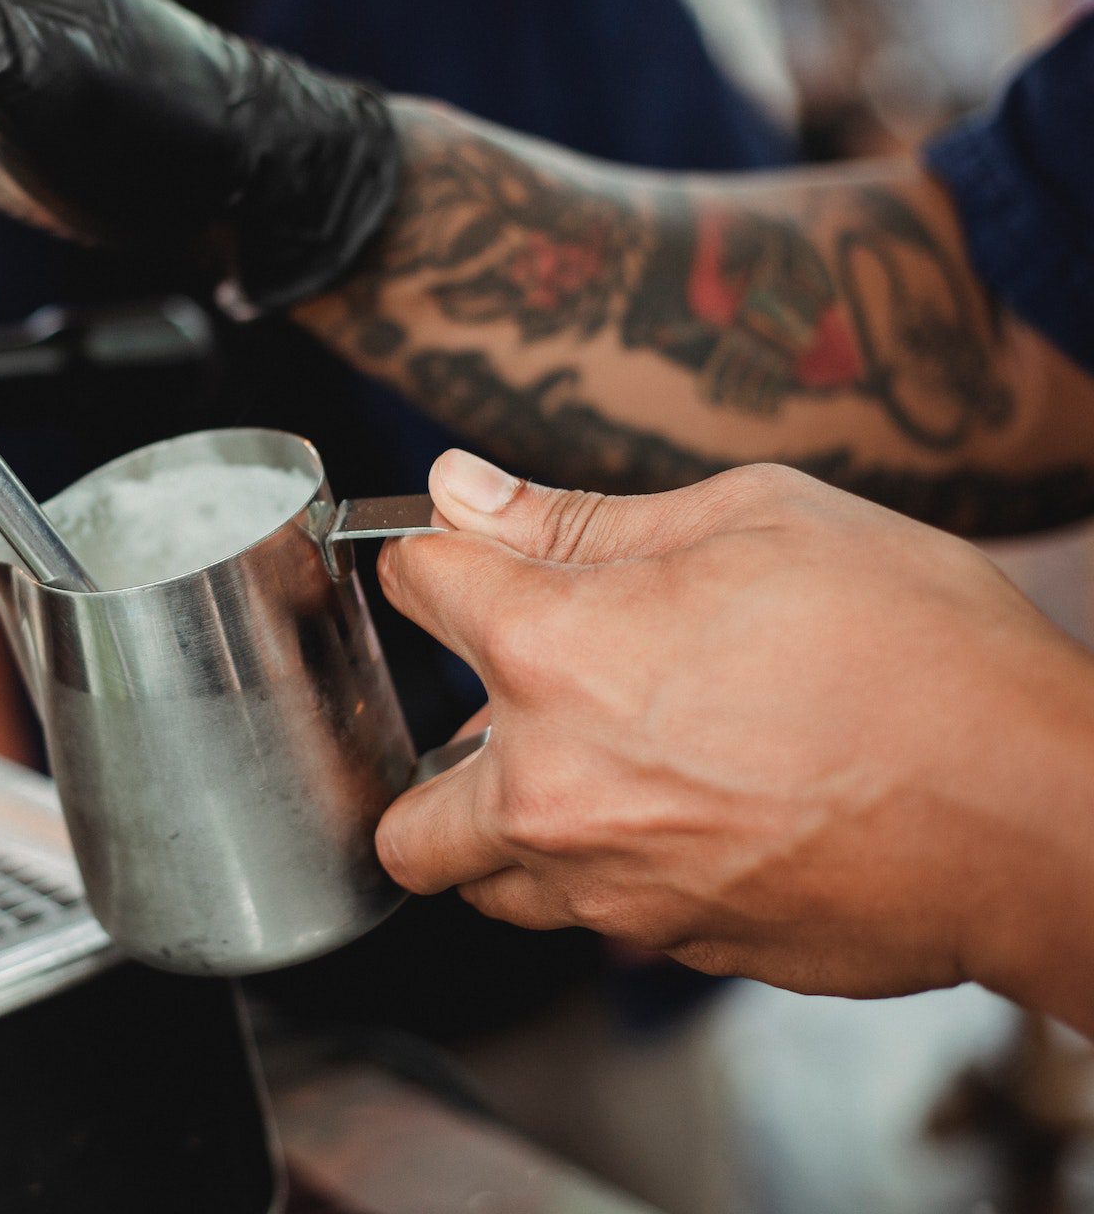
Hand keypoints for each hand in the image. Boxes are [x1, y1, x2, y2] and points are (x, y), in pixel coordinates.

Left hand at [375, 451, 1093, 1024]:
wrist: (1035, 809)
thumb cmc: (914, 646)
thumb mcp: (751, 519)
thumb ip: (576, 518)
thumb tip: (463, 488)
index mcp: (551, 651)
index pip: (418, 585)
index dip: (435, 557)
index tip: (459, 560)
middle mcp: (550, 786)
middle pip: (403, 811)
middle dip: (434, 761)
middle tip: (509, 717)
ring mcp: (607, 885)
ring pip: (485, 882)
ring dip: (508, 832)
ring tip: (602, 772)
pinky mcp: (669, 946)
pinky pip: (587, 917)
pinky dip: (604, 874)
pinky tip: (687, 816)